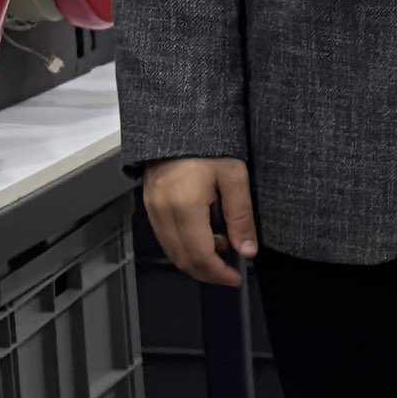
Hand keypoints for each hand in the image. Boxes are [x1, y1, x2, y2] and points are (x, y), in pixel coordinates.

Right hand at [143, 156, 259, 287]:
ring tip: (222, 247)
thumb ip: (241, 217)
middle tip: (230, 271)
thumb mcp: (234, 177)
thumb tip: (248, 251)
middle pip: (182, 259)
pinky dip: (183, 245)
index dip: (218, 273)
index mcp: (184, 207)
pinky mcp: (149, 203)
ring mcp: (152, 208)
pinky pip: (164, 236)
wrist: (180, 120)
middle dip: (207, 272)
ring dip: (195, 259)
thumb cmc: (211, 145)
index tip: (235, 277)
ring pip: (171, 250)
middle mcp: (162, 212)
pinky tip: (204, 234)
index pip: (199, 256)